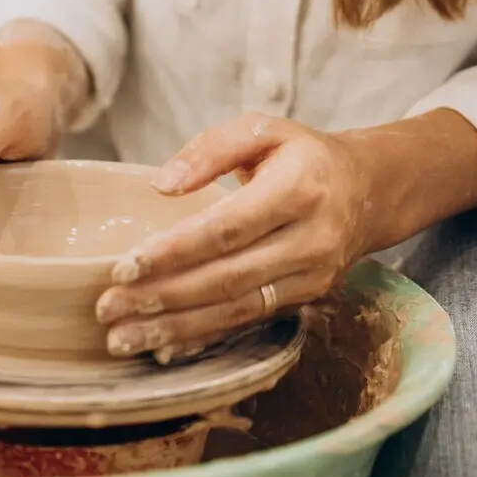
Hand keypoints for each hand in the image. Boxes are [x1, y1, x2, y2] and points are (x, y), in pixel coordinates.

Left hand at [95, 115, 373, 360]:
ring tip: (123, 337)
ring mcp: (313, 276)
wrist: (369, 190)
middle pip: (227, 277)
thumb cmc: (302, 155)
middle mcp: (311, 239)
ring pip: (236, 309)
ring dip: (176, 328)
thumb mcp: (263, 129)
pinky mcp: (307, 299)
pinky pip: (248, 322)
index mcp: (299, 188)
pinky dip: (204, 337)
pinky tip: (164, 346)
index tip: (124, 266)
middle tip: (108, 308)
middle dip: (163, 298)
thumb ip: (211, 148)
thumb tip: (162, 185)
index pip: (228, 228)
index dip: (175, 251)